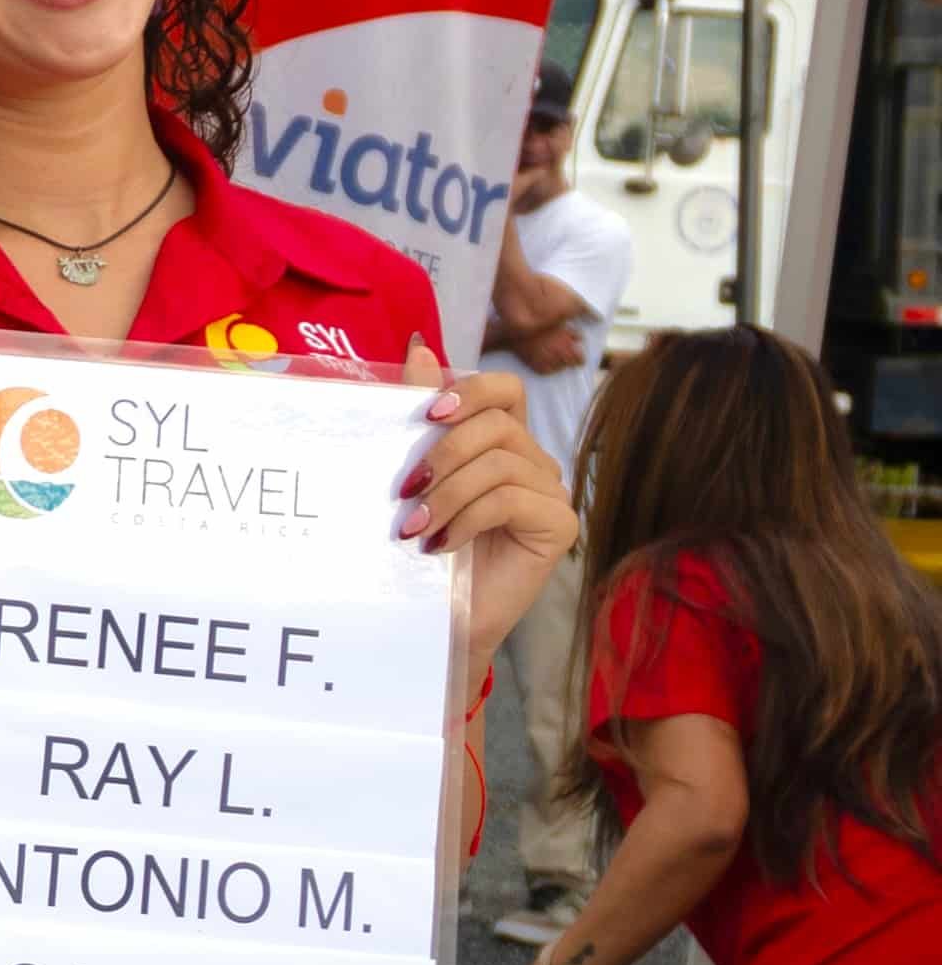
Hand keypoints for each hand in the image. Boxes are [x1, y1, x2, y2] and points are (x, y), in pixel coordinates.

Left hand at [402, 344, 576, 670]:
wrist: (436, 618)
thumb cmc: (420, 547)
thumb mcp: (414, 476)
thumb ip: (418, 416)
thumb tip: (420, 347)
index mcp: (500, 441)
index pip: (503, 389)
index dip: (469, 390)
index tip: (425, 414)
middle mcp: (532, 460)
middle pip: (497, 425)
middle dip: (443, 454)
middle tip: (404, 490)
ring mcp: (551, 491)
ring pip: (499, 463)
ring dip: (446, 494)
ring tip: (412, 527)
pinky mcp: (560, 524)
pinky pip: (511, 499)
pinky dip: (466, 519)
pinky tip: (440, 545)